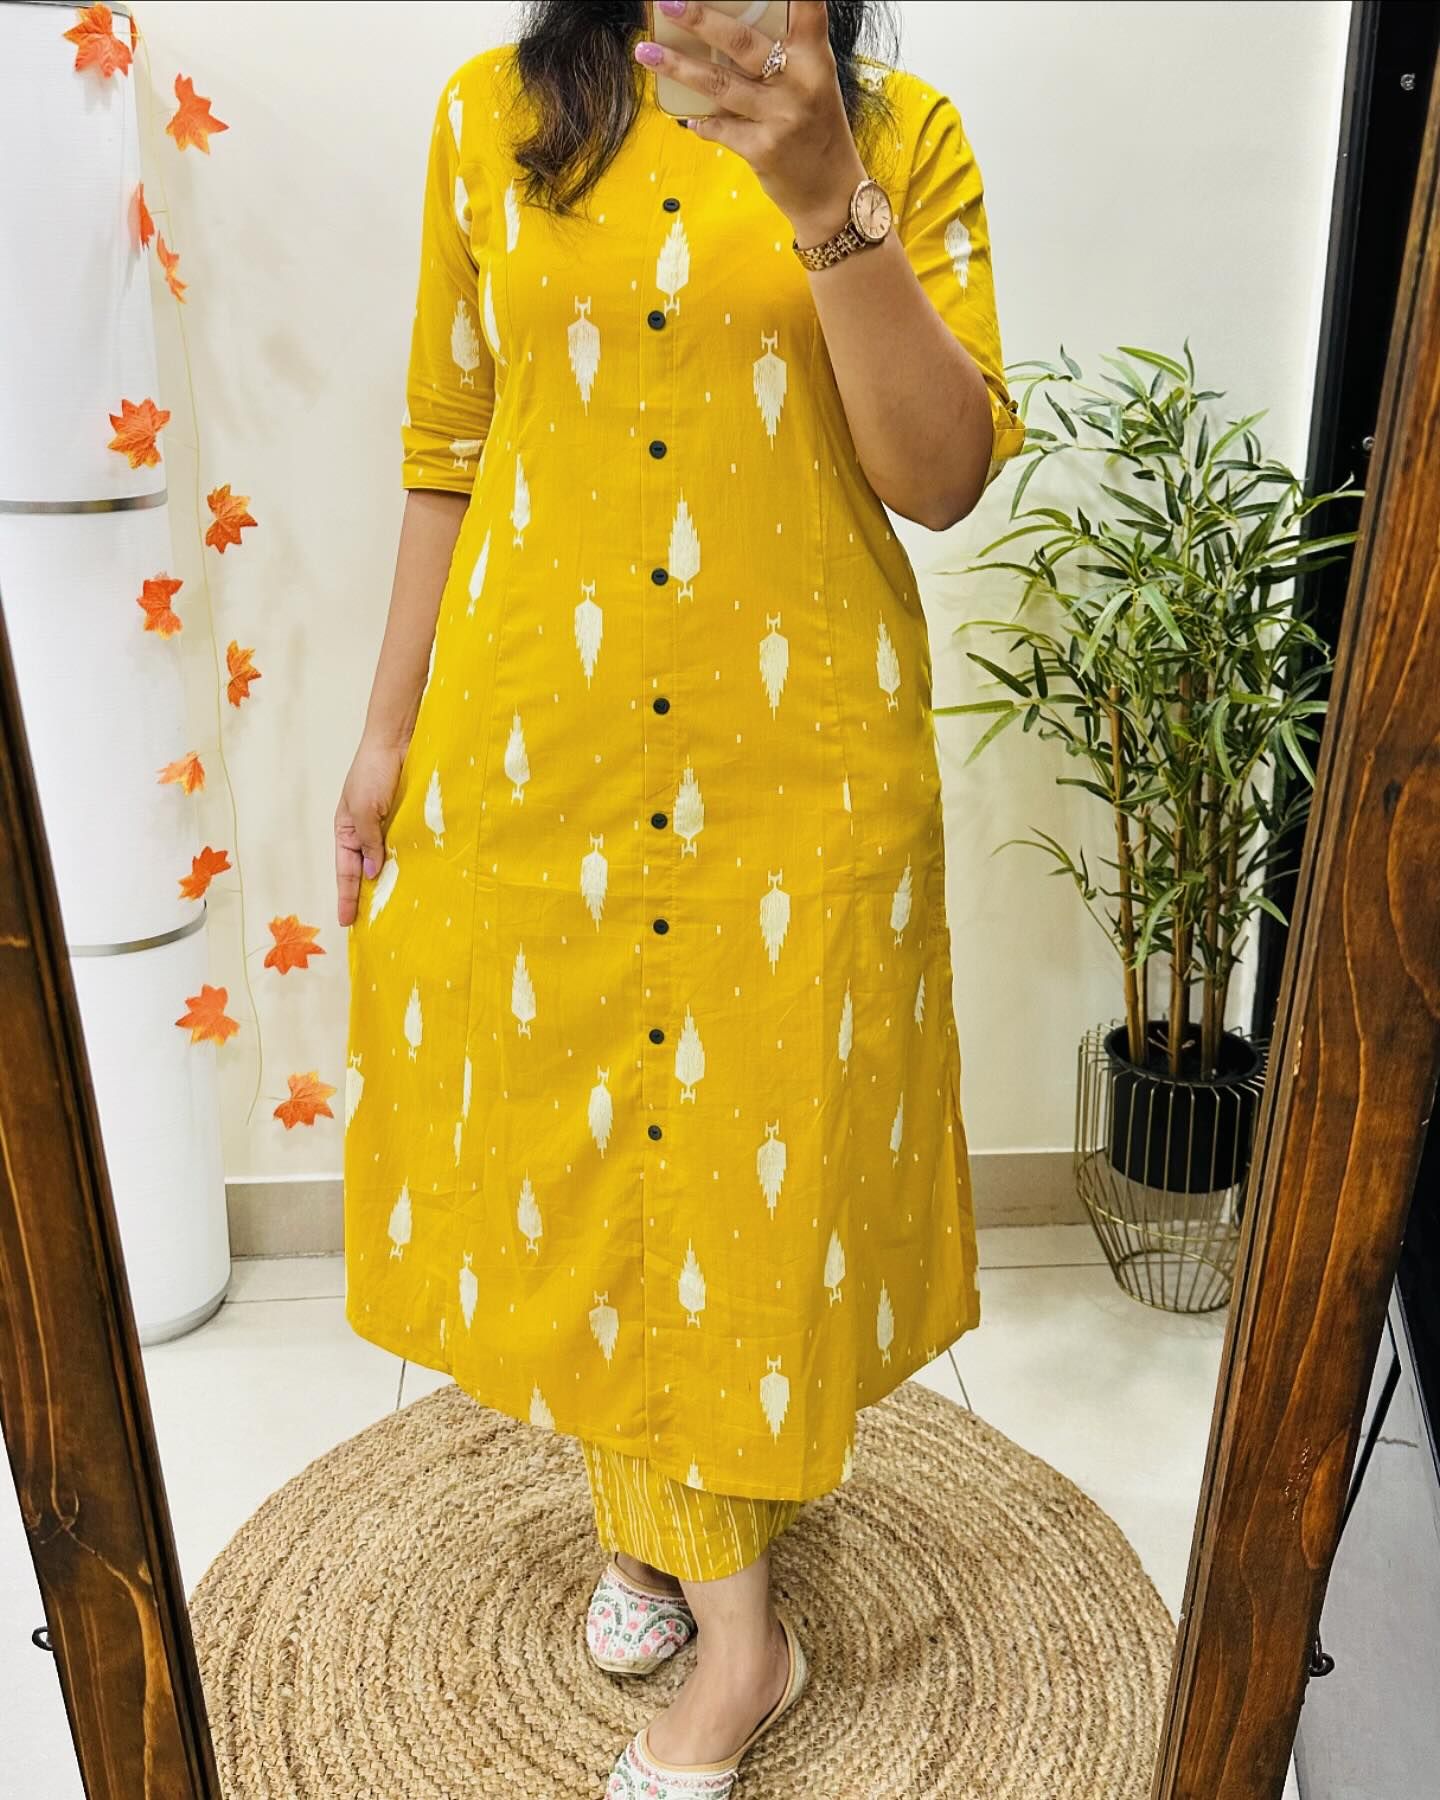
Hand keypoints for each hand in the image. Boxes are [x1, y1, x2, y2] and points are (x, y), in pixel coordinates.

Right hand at [335, 738, 404, 927]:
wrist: (396, 741)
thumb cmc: (372, 772)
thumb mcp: (364, 810)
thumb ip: (368, 842)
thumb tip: (371, 874)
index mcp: (346, 830)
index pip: (346, 871)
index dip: (347, 896)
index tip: (347, 922)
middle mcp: (365, 832)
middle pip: (364, 871)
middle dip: (366, 895)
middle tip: (371, 925)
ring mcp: (385, 826)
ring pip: (386, 861)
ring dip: (390, 881)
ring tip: (394, 910)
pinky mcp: (405, 819)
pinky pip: (405, 847)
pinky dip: (408, 862)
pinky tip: (416, 879)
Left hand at [635, 0, 867, 241]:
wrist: (831, 194)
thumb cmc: (817, 132)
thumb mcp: (814, 85)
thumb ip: (785, 58)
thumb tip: (724, 35)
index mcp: (815, 59)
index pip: (807, 9)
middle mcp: (800, 83)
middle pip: (741, 42)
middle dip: (701, 18)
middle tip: (668, 3)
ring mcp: (780, 117)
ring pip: (719, 84)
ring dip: (677, 66)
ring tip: (646, 52)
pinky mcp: (762, 149)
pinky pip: (718, 127)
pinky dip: (700, 122)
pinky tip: (688, 118)